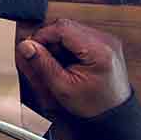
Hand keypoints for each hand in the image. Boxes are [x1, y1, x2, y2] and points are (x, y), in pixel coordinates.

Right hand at [17, 19, 132, 118]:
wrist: (115, 113)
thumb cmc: (93, 104)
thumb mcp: (63, 87)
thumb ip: (43, 64)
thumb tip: (25, 45)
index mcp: (99, 51)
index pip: (62, 28)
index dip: (42, 35)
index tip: (31, 47)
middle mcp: (106, 41)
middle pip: (66, 26)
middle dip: (49, 39)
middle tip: (43, 57)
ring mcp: (107, 40)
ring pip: (71, 28)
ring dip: (58, 42)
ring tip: (57, 61)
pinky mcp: (105, 43)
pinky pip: (79, 34)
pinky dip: (67, 45)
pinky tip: (67, 60)